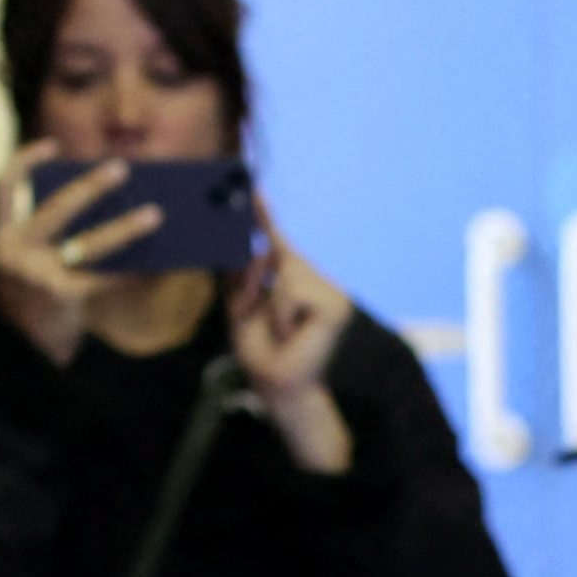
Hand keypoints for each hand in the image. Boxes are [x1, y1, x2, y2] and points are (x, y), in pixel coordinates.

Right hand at [0, 149, 157, 364]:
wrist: (16, 359)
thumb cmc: (30, 305)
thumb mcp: (26, 267)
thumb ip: (50, 239)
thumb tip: (110, 208)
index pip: (4, 186)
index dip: (26, 161)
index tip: (54, 146)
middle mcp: (12, 252)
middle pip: (56, 208)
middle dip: (91, 186)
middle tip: (123, 168)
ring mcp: (35, 276)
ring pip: (89, 244)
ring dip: (125, 228)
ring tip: (156, 214)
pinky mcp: (61, 299)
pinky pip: (106, 279)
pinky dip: (133, 271)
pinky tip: (158, 265)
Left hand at [227, 229, 356, 470]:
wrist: (279, 388)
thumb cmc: (261, 351)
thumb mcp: (240, 305)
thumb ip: (241, 275)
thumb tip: (245, 245)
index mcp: (294, 279)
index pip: (278, 241)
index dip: (265, 216)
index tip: (252, 188)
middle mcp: (317, 281)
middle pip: (282, 253)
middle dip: (263, 282)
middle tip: (274, 325)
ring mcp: (331, 292)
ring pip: (288, 269)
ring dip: (274, 305)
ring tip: (284, 333)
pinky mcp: (336, 304)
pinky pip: (294, 289)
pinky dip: (284, 313)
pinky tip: (292, 334)